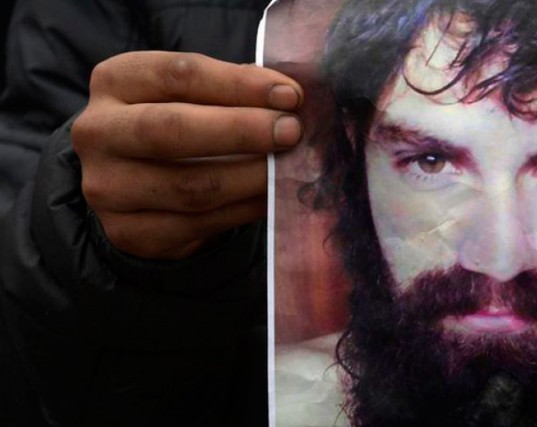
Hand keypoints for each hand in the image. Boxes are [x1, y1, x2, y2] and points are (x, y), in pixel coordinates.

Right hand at [72, 51, 303, 258]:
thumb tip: (288, 97)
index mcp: (115, 80)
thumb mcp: (194, 94)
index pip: (179, 75)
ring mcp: (107, 187)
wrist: (136, 184)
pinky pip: (199, 224)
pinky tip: (271, 197)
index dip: (239, 85)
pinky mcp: (128, 232)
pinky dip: (244, 209)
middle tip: (292, 132)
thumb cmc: (178, 121)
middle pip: (172, 129)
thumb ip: (235, 89)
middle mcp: (98, 132)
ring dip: (251, 178)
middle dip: (241, 131)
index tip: (290, 96)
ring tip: (288, 168)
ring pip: (190, 187)